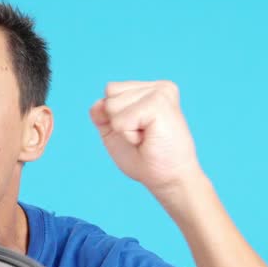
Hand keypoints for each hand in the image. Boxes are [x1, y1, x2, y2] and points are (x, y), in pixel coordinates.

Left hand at [89, 80, 203, 193]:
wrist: (169, 179)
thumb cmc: (146, 159)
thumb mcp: (115, 132)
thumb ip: (102, 114)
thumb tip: (98, 103)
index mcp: (150, 90)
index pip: (111, 90)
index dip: (114, 117)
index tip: (139, 131)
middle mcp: (158, 87)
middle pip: (109, 93)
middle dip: (118, 121)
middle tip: (143, 136)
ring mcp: (160, 92)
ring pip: (112, 105)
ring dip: (124, 129)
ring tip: (147, 137)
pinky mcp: (159, 103)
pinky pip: (120, 120)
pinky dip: (128, 135)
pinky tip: (148, 138)